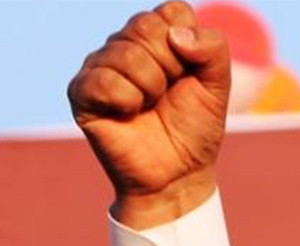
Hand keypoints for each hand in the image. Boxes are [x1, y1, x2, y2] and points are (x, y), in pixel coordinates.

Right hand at [67, 1, 229, 227]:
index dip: (189, 46)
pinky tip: (128, 114)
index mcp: (158, 36)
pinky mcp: (81, 92)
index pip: (172, 11)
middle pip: (146, 26)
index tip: (189, 75)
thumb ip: (213, 48)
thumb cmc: (195, 129)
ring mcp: (100, 65)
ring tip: (150, 107)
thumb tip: (175, 35)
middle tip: (168, 95)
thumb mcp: (218, 86)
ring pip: (126, 53)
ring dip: (150, 87)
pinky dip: (126, 100)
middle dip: (170, 67)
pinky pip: (103, 79)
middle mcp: (125, 44)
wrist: (178, 175)